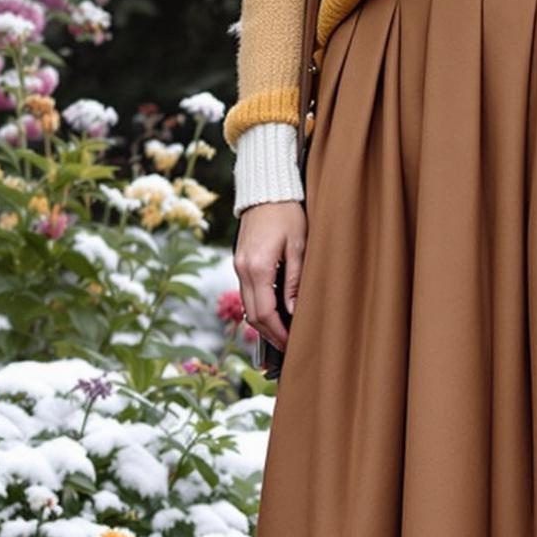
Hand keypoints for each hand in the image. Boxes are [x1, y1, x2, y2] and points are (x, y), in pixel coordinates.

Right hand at [235, 200, 305, 352]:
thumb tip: (293, 312)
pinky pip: (246, 292)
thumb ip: (294, 281)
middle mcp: (242, 269)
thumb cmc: (288, 214)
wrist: (266, 190)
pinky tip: (274, 311)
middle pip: (252, 314)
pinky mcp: (239, 261)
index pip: (264, 312)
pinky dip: (258, 306)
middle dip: (270, 334)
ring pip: (247, 305)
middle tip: (288, 346)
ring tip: (283, 333)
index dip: (278, 332)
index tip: (292, 344)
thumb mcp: (298, 246)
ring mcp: (238, 265)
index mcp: (257, 267)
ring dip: (263, 323)